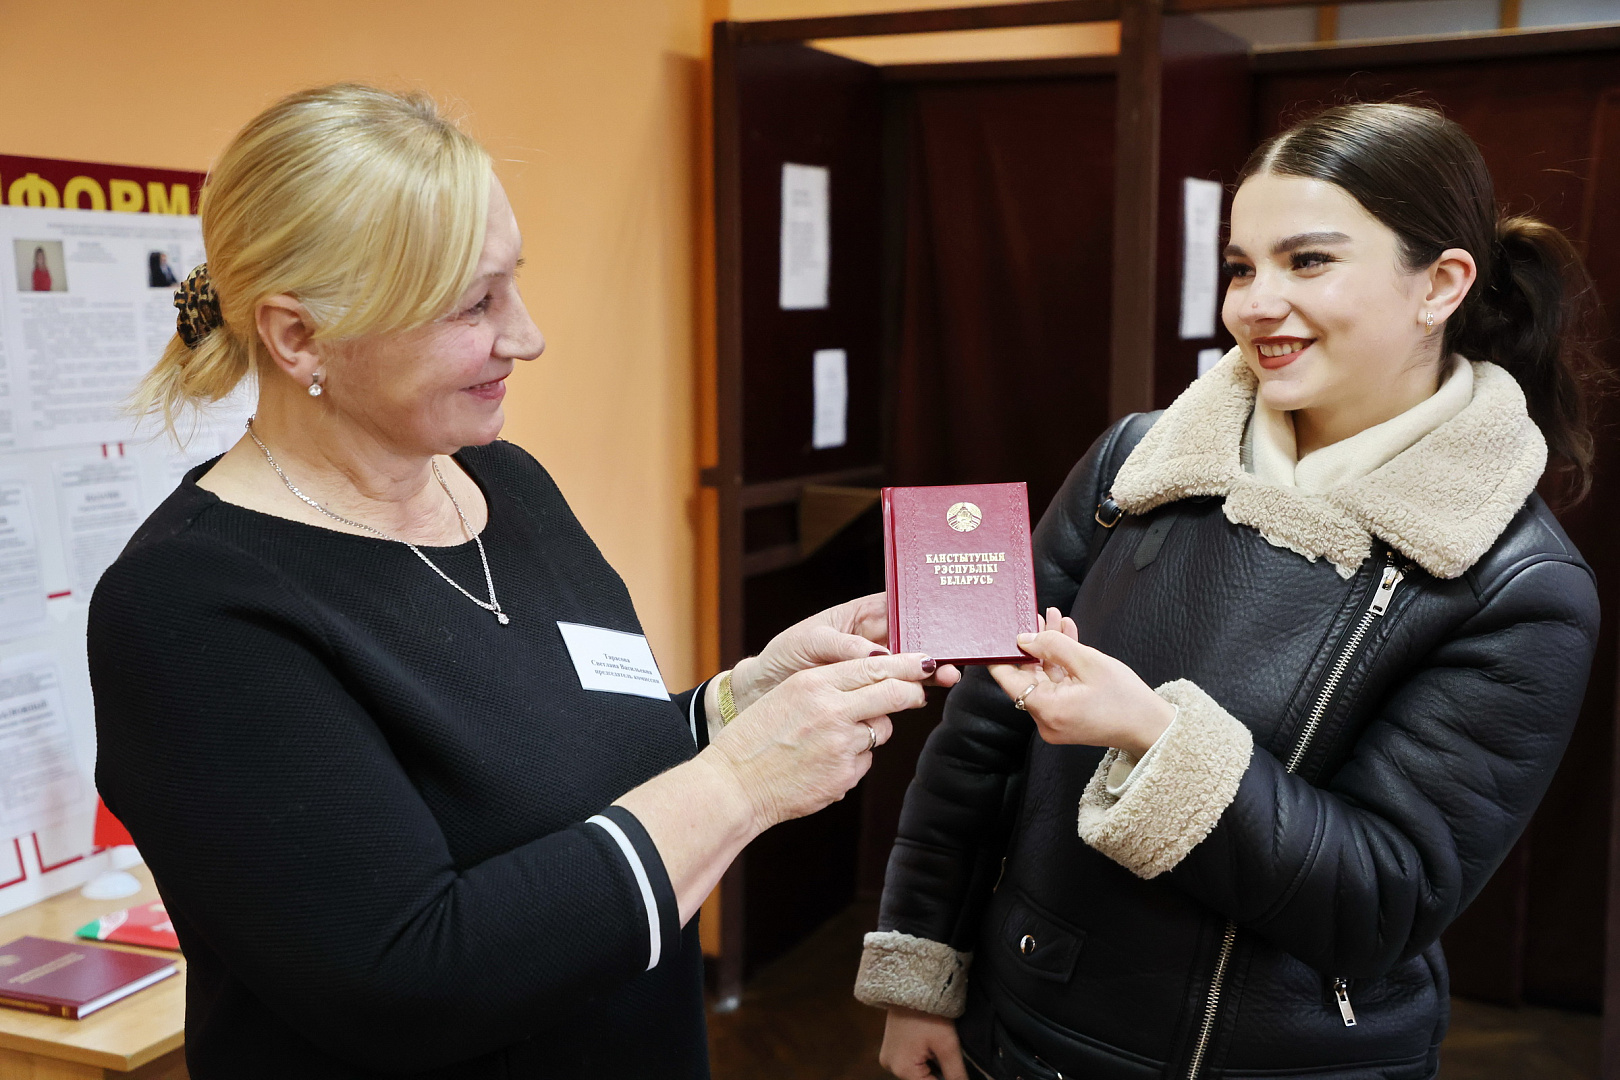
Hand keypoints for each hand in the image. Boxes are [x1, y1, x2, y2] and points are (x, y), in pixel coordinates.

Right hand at [706, 652, 933, 830]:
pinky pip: (865, 760)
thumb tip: (873, 684)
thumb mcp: (787, 695)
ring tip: (836, 739)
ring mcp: (840, 744)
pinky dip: (853, 760)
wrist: (734, 785)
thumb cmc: (754, 738)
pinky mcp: (845, 775)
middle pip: (893, 693)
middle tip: (918, 693)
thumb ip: (828, 686)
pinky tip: (823, 763)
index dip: (905, 664)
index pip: (872, 666)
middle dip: (912, 692)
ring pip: (881, 729)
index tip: (924, 662)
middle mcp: (831, 710)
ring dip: (873, 730)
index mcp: (813, 683)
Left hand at [728, 595, 961, 714]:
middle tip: (951, 656)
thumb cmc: (783, 656)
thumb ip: (843, 646)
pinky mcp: (868, 692)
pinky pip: (895, 690)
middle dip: (932, 644)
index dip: (919, 609)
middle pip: (911, 636)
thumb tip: (878, 655)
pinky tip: (924, 696)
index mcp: (860, 615)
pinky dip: (912, 693)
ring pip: (908, 664)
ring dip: (928, 671)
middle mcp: (871, 638)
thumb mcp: (809, 642)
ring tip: (948, 677)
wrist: (762, 693)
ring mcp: (872, 667)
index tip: (940, 619)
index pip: (897, 605)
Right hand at [879, 1006, 966, 1079]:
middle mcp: (890, 1066)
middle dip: (940, 1075)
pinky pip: (910, 1062)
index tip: (957, 1070)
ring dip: (933, 1068)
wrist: (912, 983)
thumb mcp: (947, 1045)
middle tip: (951, 1057)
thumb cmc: (928, 1012)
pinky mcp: (891, 1048)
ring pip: (917, 1073)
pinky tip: (933, 1047)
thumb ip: (956, 1075)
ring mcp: (888, 1057)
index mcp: (902, 1069)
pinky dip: (924, 1060)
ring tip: (941, 1049)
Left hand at [988, 607, 1174, 757]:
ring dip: (1049, 649)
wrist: (1150, 727)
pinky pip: (1056, 685)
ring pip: (1044, 677)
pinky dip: (1060, 664)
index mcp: (1047, 709)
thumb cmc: (1125, 698)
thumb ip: (1053, 646)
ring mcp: (1054, 720)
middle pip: (1028, 675)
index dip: (1002, 653)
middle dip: (1034, 643)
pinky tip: (1066, 636)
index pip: (1008, 679)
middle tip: (1036, 616)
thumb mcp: (1089, 662)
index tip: (999, 632)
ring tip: (1054, 618)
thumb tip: (1024, 638)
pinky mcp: (1065, 716)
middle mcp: (1044, 719)